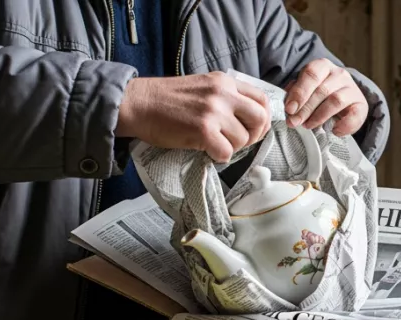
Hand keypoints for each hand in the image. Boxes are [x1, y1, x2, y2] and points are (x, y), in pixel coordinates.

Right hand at [117, 72, 271, 162]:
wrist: (138, 104)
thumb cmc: (167, 99)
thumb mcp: (203, 86)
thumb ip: (226, 97)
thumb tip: (248, 118)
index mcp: (224, 82)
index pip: (262, 99)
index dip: (263, 119)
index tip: (254, 129)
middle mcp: (222, 94)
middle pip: (260, 119)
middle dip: (253, 136)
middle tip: (238, 141)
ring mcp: (213, 111)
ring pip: (243, 139)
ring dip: (232, 147)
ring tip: (215, 144)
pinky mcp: (203, 130)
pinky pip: (226, 152)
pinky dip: (219, 156)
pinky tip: (207, 151)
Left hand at [284, 59, 367, 136]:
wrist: (344, 102)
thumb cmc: (320, 95)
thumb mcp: (306, 89)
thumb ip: (296, 93)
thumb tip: (289, 104)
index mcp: (323, 66)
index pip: (311, 74)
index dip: (299, 92)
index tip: (290, 109)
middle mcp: (339, 74)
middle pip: (322, 90)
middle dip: (306, 108)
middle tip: (295, 122)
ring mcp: (352, 89)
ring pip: (336, 101)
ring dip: (319, 116)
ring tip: (309, 125)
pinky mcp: (362, 105)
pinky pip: (354, 115)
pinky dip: (344, 125)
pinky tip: (334, 131)